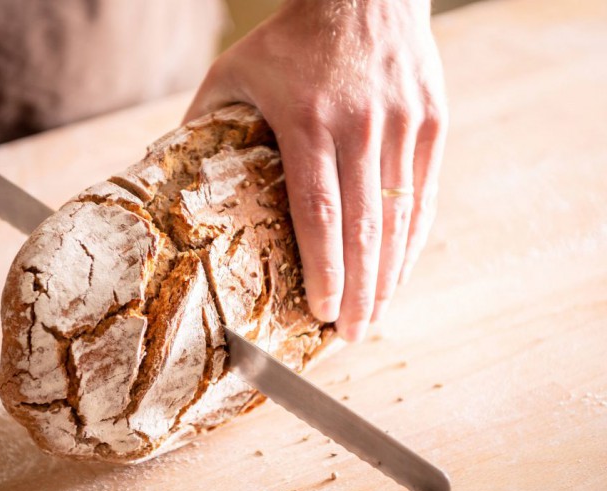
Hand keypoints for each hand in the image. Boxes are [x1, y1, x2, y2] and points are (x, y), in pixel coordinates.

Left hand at [184, 0, 447, 340]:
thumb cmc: (290, 39)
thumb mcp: (235, 73)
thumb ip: (205, 126)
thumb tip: (174, 182)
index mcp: (308, 121)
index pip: (319, 213)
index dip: (324, 270)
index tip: (322, 313)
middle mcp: (362, 127)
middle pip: (365, 228)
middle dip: (360, 291)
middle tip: (351, 336)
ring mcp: (404, 126)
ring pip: (400, 219)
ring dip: (389, 276)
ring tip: (375, 318)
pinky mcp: (432, 123)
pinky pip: (423, 195)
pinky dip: (412, 241)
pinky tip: (398, 272)